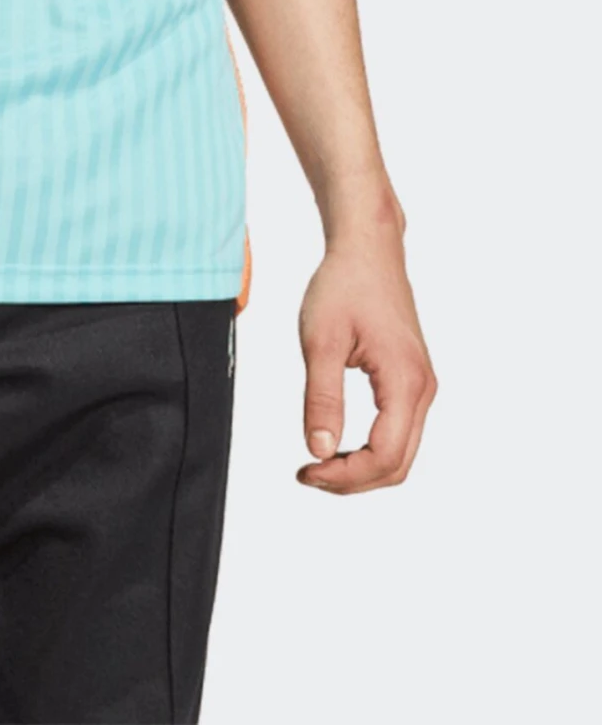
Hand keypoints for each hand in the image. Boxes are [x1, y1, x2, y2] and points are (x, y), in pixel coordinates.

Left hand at [296, 225, 436, 493]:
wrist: (367, 249)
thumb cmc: (344, 285)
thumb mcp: (321, 341)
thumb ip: (322, 399)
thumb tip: (319, 451)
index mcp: (405, 381)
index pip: (385, 456)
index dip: (346, 476)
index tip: (306, 470)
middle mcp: (422, 389)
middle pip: (398, 464)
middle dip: (353, 479)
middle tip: (308, 474)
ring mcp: (420, 385)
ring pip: (401, 452)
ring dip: (362, 468)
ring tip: (319, 463)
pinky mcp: (411, 380)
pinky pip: (399, 431)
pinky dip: (371, 449)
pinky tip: (338, 444)